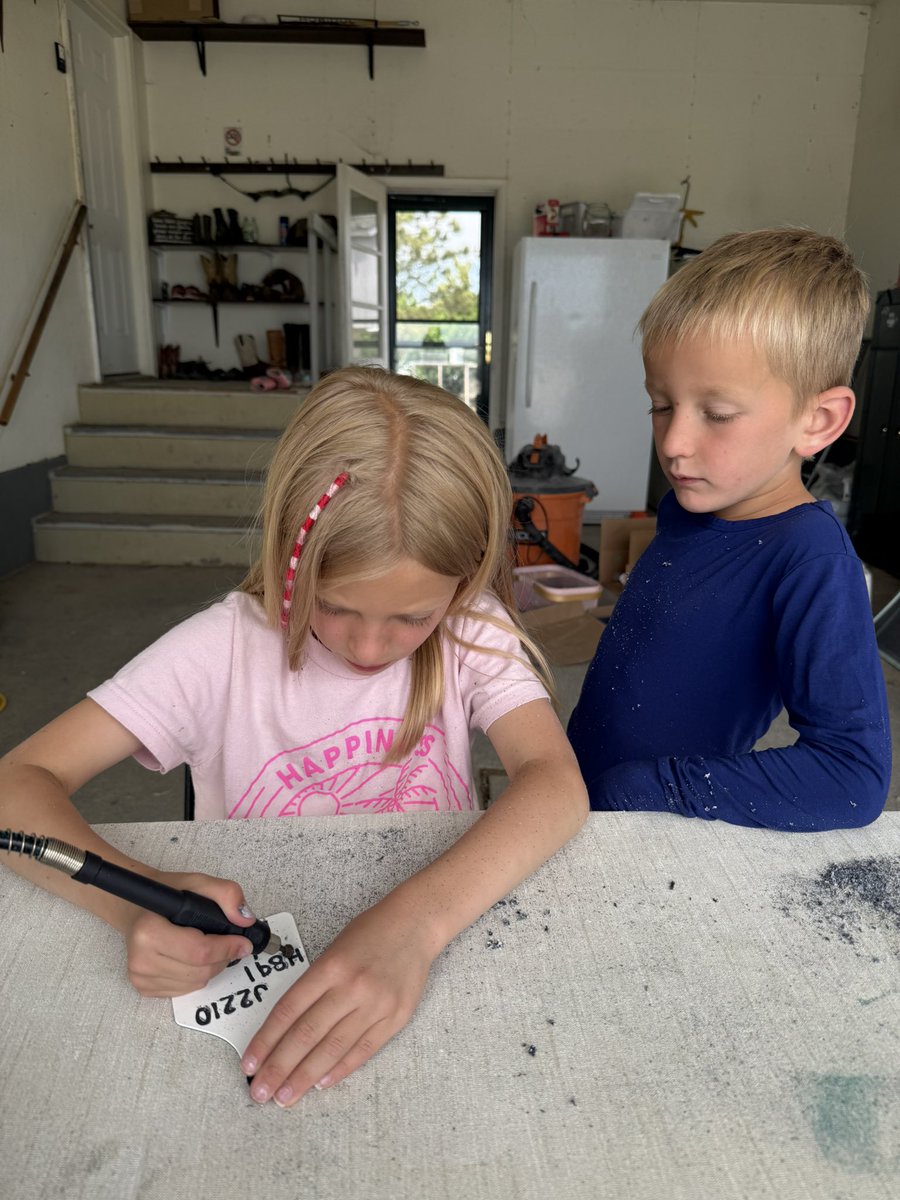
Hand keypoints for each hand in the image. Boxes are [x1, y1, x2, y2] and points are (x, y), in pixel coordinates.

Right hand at [124, 871, 256, 996]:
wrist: (137, 908)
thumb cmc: (168, 895)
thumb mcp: (200, 883)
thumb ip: (227, 894)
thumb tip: (245, 920)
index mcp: (149, 931)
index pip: (198, 951)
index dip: (227, 948)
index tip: (243, 942)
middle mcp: (140, 958)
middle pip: (200, 971)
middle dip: (222, 958)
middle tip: (228, 943)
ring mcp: (140, 977)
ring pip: (195, 984)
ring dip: (211, 968)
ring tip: (209, 947)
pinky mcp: (143, 989)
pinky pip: (185, 991)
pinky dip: (197, 976)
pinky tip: (193, 958)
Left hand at [240, 899, 435, 1106]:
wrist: (416, 925)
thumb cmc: (370, 933)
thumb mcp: (334, 949)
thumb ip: (314, 985)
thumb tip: (286, 1027)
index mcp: (330, 966)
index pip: (289, 1010)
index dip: (266, 1041)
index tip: (249, 1064)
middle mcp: (351, 987)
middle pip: (307, 1034)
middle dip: (280, 1067)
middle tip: (260, 1092)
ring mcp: (376, 1005)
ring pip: (333, 1048)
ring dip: (305, 1077)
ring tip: (285, 1097)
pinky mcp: (396, 1018)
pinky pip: (363, 1050)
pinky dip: (341, 1069)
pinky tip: (321, 1084)